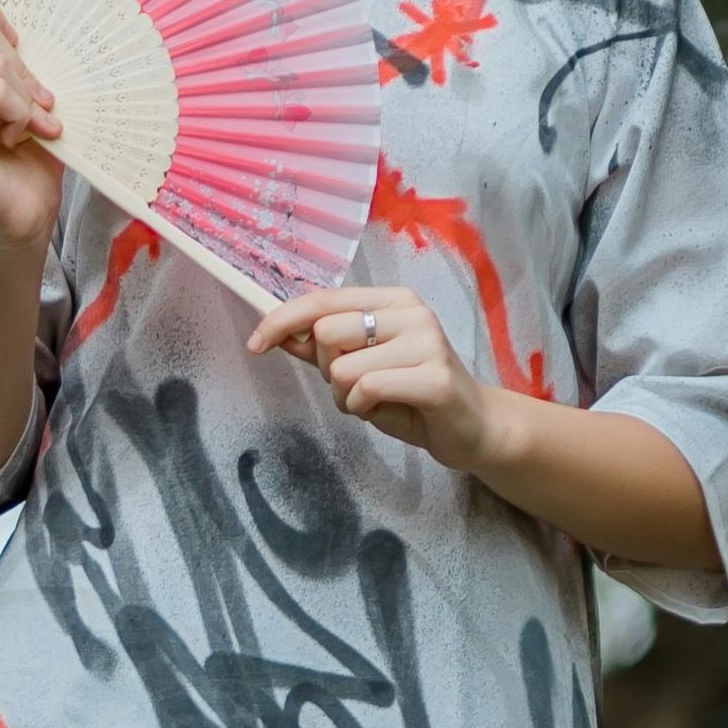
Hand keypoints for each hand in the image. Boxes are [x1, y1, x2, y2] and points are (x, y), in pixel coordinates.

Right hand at [0, 3, 61, 254]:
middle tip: (35, 106)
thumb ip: (7, 55)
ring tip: (26, 127)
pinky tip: (15, 138)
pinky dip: (20, 113)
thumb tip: (16, 20)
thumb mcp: (19, 91)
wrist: (23, 215)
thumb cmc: (27, 155)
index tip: (17, 52)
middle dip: (22, 65)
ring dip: (26, 96)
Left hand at [247, 281, 493, 475]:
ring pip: (342, 367)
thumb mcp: (362, 366)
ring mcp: (427, 342)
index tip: (255, 343)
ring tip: (371, 403)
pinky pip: (366, 388)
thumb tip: (279, 333)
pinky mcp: (434, 378)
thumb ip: (323, 348)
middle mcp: (412, 312)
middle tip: (352, 388)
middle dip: (326, 370)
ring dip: (343, 396)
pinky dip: (360, 408)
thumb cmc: (413, 395)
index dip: (282, 320)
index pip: (323, 300)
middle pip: (326, 333)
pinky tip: (381, 411)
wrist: (472, 427)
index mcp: (392, 300)